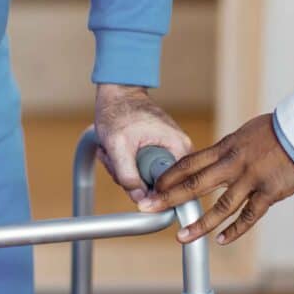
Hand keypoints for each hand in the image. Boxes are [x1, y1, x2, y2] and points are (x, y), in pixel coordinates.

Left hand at [94, 84, 191, 202]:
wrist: (117, 93)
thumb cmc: (119, 111)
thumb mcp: (118, 144)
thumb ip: (128, 174)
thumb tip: (139, 200)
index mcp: (179, 147)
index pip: (177, 186)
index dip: (154, 194)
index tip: (134, 187)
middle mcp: (179, 152)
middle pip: (158, 186)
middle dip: (131, 178)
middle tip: (115, 160)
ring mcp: (167, 153)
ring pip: (145, 180)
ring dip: (123, 170)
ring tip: (113, 152)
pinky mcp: (156, 154)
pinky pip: (140, 171)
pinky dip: (124, 164)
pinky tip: (116, 151)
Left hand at [138, 113, 293, 243]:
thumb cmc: (278, 131)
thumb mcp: (246, 134)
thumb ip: (229, 149)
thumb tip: (215, 157)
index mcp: (226, 147)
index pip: (190, 162)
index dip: (169, 176)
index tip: (153, 187)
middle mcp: (234, 164)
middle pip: (195, 183)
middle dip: (169, 197)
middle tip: (149, 208)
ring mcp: (251, 179)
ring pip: (220, 206)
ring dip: (199, 223)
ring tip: (181, 236)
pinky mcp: (270, 193)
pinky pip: (249, 216)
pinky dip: (234, 230)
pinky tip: (221, 240)